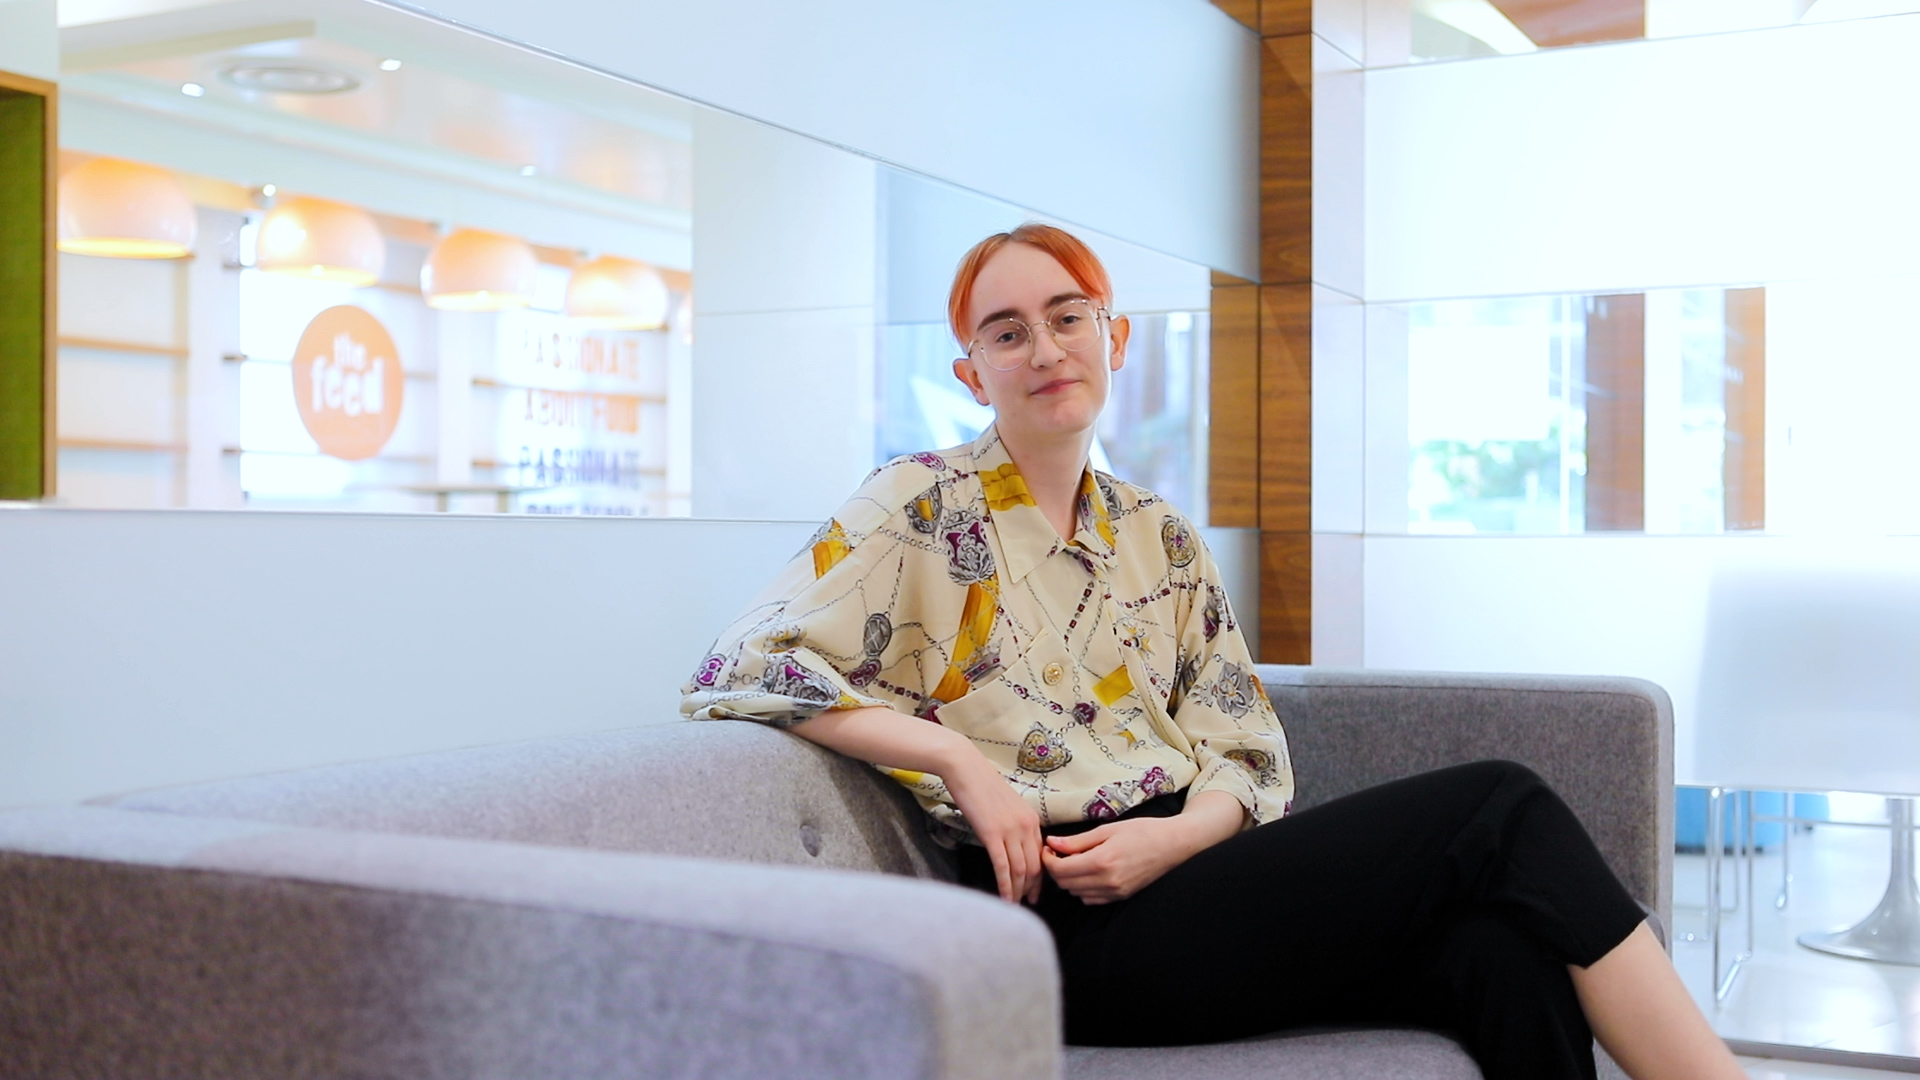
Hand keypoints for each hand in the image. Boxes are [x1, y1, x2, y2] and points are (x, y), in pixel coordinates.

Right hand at [943, 753, 1043, 904]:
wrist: (965, 768)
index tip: (1036, 889)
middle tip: (1029, 903)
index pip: (1041, 855)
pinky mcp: (992, 834)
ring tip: (1015, 905)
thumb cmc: (981, 784)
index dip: (1040, 876)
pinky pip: (1003, 866)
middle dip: (1033, 888)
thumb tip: (1012, 846)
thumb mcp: (1007, 805)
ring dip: (1018, 890)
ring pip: (1020, 869)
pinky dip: (1005, 885)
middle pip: (1035, 865)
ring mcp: (1010, 830)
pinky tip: (1004, 898)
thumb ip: (1014, 825)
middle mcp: (1026, 826)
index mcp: (1032, 819)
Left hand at [1041, 816, 1197, 903]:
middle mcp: (1107, 882)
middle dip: (1055, 869)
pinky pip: (1091, 899)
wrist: (1172, 844)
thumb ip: (1077, 840)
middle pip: (1065, 884)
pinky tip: (1087, 872)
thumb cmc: (1141, 831)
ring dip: (1068, 880)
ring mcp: (1115, 892)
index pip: (1060, 870)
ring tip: (1072, 861)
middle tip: (1056, 853)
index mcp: (1101, 861)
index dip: (1048, 860)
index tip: (1047, 848)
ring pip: (1076, 894)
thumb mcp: (1107, 829)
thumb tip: (1051, 843)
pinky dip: (1082, 888)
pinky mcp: (1120, 897)